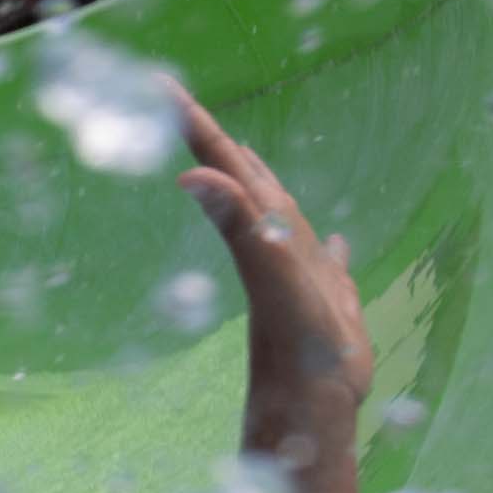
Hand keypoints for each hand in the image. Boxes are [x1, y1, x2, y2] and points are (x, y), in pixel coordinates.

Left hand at [173, 82, 372, 408]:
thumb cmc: (296, 345)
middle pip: (240, 178)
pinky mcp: (326, 299)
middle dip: (214, 140)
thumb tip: (188, 173)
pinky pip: (327, 261)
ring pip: (277, 212)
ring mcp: (298, 270)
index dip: (191, 123)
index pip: (218, 162)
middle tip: (185, 108)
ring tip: (251, 157)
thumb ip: (236, 221)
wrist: (313, 407)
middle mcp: (272, 242)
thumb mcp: (268, 273)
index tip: (157, 85)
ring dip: (263, 181)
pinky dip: (328, 244)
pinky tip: (335, 242)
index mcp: (257, 228)